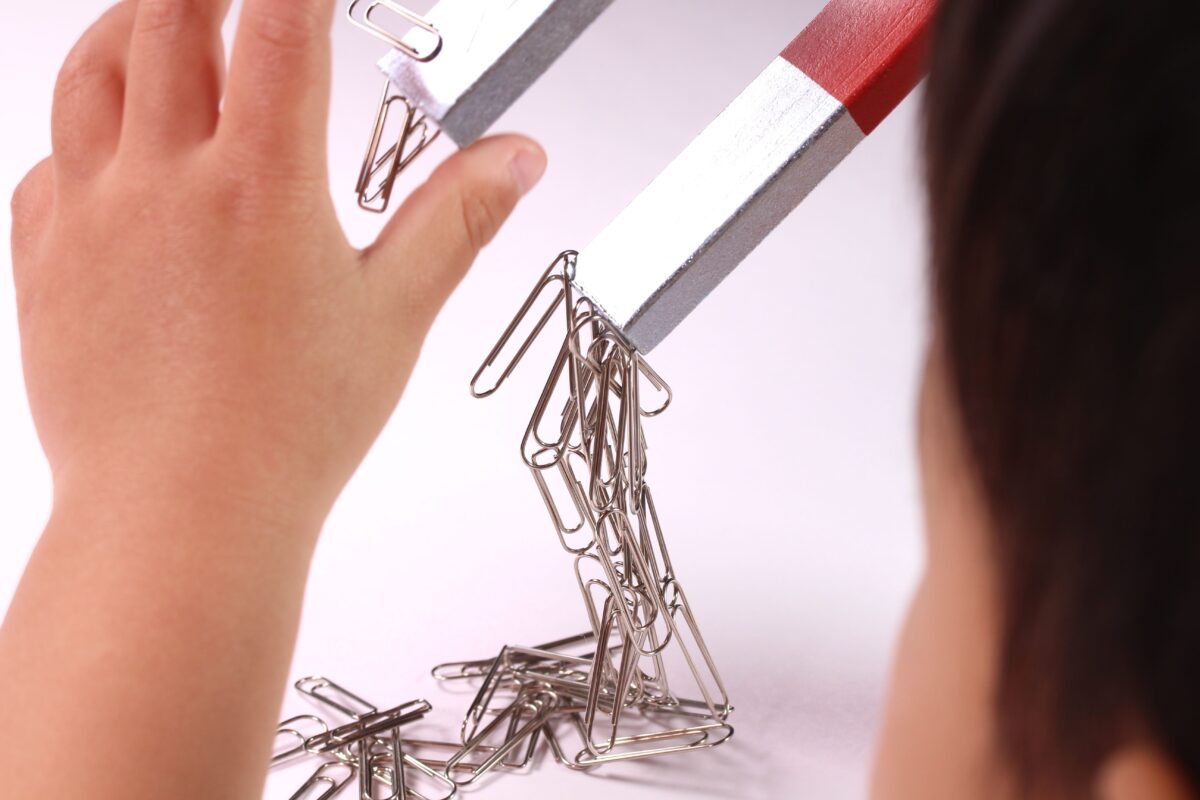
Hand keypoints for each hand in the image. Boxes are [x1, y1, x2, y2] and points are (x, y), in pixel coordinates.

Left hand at [3, 1, 544, 795]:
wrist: (182, 515)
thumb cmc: (289, 430)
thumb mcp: (396, 315)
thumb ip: (457, 219)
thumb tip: (516, 159)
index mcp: (262, 184)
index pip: (279, 24)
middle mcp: (166, 180)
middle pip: (170, 17)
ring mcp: (93, 215)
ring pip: (92, 70)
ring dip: (132, 24)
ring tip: (166, 21)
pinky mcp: (46, 261)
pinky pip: (47, 161)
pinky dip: (82, 129)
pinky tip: (113, 146)